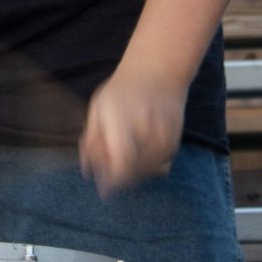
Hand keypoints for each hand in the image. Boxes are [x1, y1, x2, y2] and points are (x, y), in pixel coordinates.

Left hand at [79, 62, 184, 196]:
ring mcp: (164, 139)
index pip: (122, 164)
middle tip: (107, 170)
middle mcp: (147, 131)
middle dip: (118, 179)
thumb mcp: (98, 109)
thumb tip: (87, 172)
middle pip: (134, 173)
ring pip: (146, 174)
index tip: (102, 188)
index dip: (113, 181)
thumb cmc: (123, 91)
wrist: (158, 72)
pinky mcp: (174, 145)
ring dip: (131, 175)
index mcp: (124, 121)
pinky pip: (157, 168)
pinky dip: (145, 167)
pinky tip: (136, 152)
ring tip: (120, 156)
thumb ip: (91, 141)